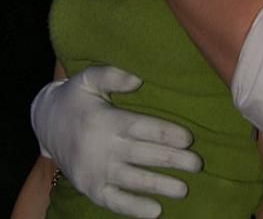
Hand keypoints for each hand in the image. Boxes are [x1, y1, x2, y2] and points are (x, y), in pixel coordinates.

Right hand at [31, 66, 202, 217]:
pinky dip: (133, 208)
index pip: (140, 128)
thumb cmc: (76, 97)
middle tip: (197, 164)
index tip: (188, 139)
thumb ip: (112, 75)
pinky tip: (155, 210)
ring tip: (184, 189)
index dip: (165, 134)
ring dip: (159, 186)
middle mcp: (100, 148)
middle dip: (171, 161)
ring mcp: (94, 171)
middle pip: (142, 155)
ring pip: (132, 180)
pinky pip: (113, 201)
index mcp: (105, 121)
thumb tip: (137, 79)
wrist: (46, 123)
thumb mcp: (88, 78)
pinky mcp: (89, 187)